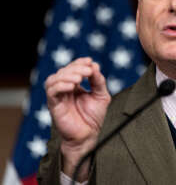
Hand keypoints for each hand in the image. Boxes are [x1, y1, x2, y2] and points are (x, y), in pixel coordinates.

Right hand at [45, 57, 110, 178]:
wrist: (89, 136)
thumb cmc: (94, 117)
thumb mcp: (101, 95)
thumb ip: (98, 81)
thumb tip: (94, 66)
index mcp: (75, 85)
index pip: (73, 68)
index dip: (80, 62)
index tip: (90, 61)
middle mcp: (65, 89)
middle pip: (63, 71)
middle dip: (76, 68)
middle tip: (87, 71)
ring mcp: (58, 97)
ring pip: (54, 79)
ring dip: (67, 75)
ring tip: (80, 78)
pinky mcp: (54, 105)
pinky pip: (51, 91)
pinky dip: (61, 85)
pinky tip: (72, 86)